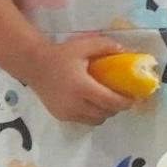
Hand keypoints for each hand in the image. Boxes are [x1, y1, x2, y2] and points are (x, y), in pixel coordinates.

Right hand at [22, 33, 137, 126]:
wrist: (33, 65)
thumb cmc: (60, 55)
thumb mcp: (83, 45)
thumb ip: (104, 46)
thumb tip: (124, 51)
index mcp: (82, 87)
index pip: (110, 102)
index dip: (124, 103)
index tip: (133, 98)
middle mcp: (75, 104)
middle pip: (104, 114)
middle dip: (116, 108)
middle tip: (122, 98)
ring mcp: (67, 113)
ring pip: (95, 121)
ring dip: (105, 113)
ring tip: (108, 102)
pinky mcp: (61, 116)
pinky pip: (83, 120)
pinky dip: (92, 115)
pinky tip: (92, 104)